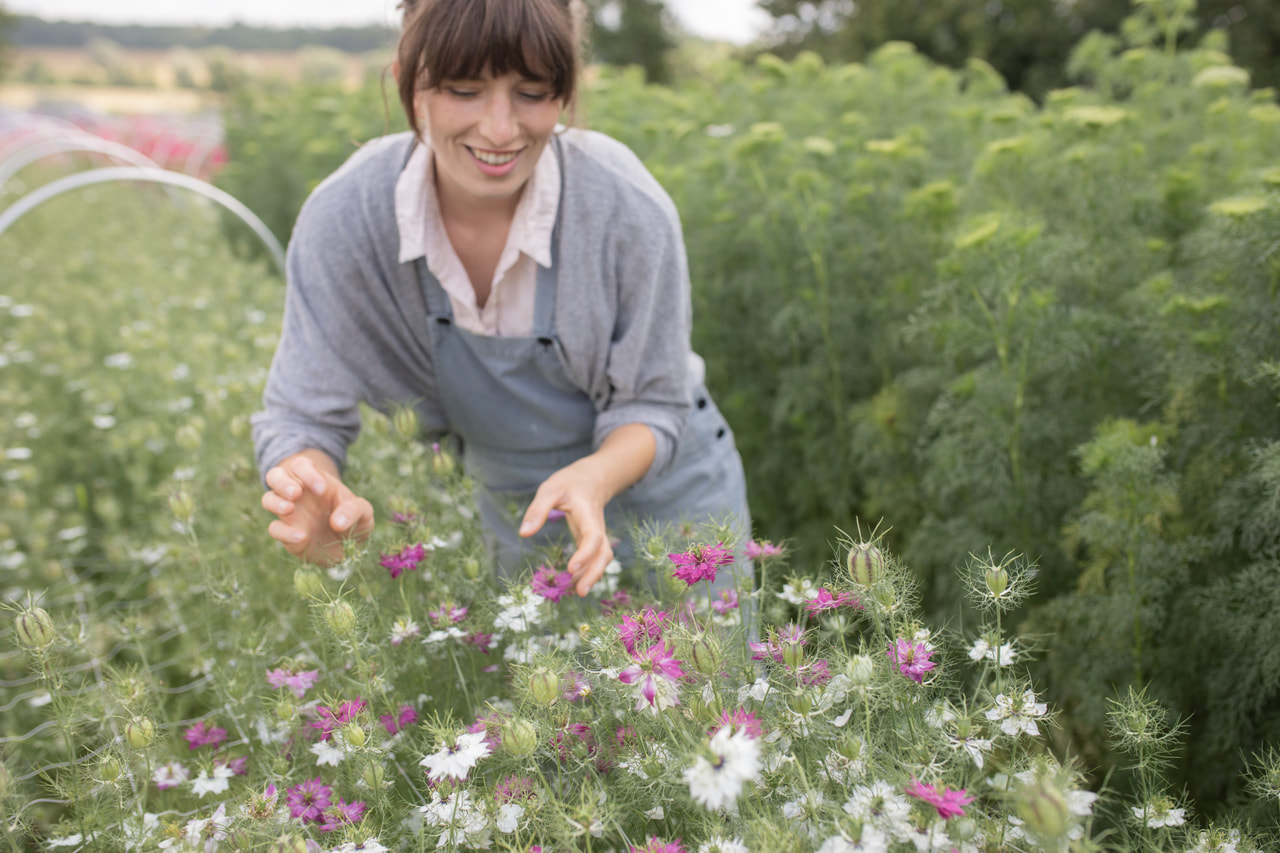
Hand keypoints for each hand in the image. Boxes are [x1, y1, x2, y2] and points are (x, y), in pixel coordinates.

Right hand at [261, 449, 373, 564]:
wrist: (348, 546)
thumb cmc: (353, 520)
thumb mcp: (363, 513)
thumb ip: (354, 511)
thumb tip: (337, 522)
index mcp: (316, 481)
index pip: (302, 466)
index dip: (307, 473)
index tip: (321, 489)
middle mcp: (298, 494)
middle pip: (275, 476)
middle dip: (282, 482)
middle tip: (296, 493)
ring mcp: (289, 514)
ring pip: (268, 499)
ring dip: (276, 502)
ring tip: (290, 509)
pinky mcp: (286, 534)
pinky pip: (275, 528)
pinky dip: (284, 531)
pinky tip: (302, 536)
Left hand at [519, 458, 612, 596]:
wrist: (591, 479)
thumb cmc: (569, 483)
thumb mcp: (550, 490)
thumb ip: (538, 510)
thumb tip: (524, 534)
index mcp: (588, 514)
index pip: (593, 536)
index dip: (585, 553)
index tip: (572, 568)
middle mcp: (597, 528)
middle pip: (604, 553)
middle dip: (594, 573)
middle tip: (580, 592)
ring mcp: (596, 536)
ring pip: (602, 558)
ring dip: (592, 576)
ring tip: (575, 592)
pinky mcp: (591, 542)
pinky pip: (594, 559)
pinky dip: (587, 572)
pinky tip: (573, 583)